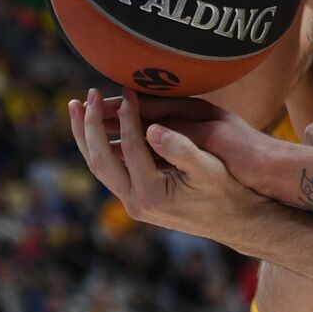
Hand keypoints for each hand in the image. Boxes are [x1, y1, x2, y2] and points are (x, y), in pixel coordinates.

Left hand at [68, 90, 265, 243]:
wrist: (235, 220)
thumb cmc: (229, 190)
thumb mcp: (210, 168)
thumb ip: (181, 149)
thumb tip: (152, 128)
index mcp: (152, 193)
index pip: (130, 146)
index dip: (128, 115)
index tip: (128, 90)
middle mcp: (135, 202)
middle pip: (99, 159)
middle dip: (90, 124)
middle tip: (86, 94)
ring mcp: (132, 203)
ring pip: (98, 166)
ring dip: (85, 136)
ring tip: (77, 107)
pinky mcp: (135, 199)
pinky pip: (108, 170)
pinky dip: (98, 147)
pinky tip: (98, 130)